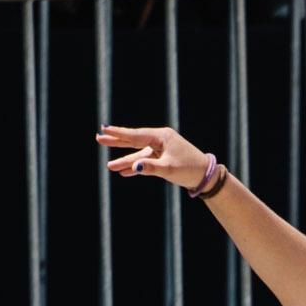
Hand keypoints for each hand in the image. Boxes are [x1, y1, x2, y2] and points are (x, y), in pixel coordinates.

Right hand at [96, 122, 214, 188]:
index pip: (136, 135)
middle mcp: (160, 140)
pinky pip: (146, 162)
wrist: (205, 176)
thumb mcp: (169, 169)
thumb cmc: (190, 169)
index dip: (119, 134)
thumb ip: (150, 168)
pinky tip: (125, 172)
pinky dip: (136, 167)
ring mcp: (161, 150)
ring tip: (110, 166)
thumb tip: (134, 167)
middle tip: (99, 138)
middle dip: (117, 142)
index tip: (104, 129)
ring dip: (125, 161)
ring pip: (139, 155)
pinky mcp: (163, 159)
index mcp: (161, 137)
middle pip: (134, 141)